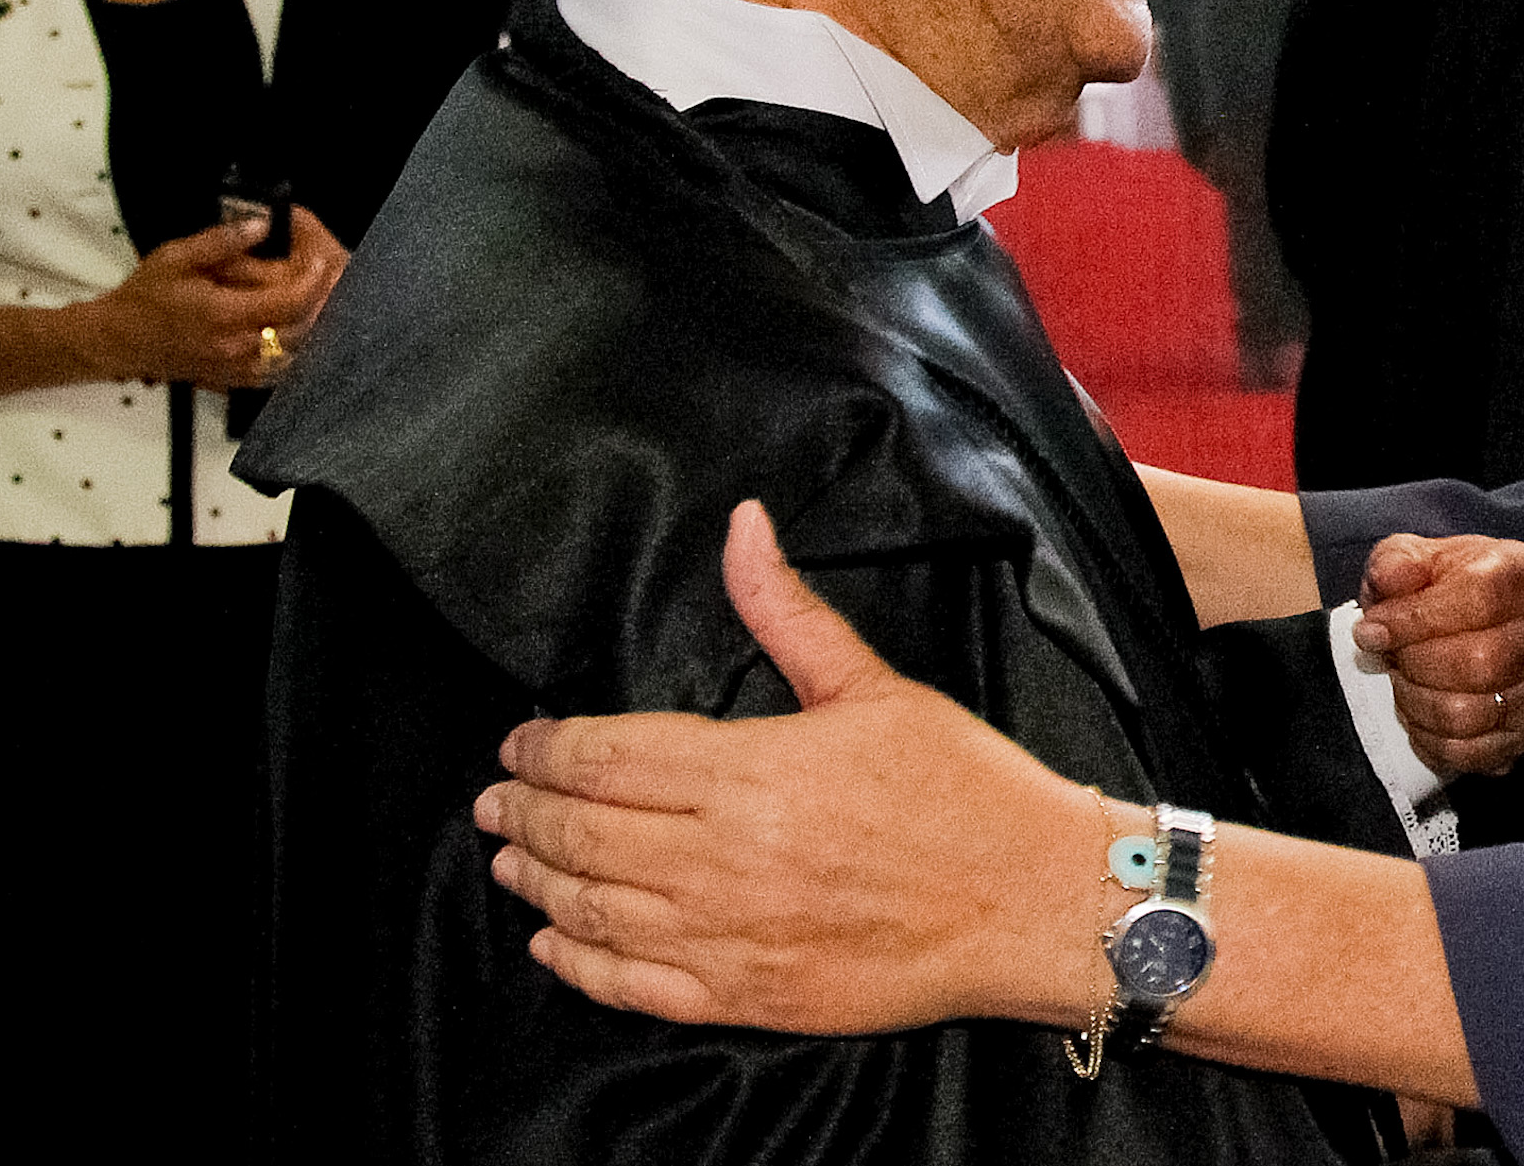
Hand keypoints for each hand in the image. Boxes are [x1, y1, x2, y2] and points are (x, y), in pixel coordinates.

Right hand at [73, 206, 346, 385]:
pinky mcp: (233, 381)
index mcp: (223, 315)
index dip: (312, 281)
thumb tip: (261, 224)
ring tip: (328, 303)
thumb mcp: (176, 257)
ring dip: (316, 329)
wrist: (117, 340)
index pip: (288, 302)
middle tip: (336, 280)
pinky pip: (279, 372)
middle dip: (323, 304)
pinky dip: (299, 352)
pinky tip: (305, 332)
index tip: (322, 260)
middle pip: (301, 330)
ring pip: (296, 355)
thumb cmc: (145, 296)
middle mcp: (234, 347)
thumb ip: (221, 241)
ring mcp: (236, 369)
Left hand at [478, 501, 1085, 1033]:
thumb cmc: (964, 791)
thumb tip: (744, 527)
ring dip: (537, 885)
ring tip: (509, 863)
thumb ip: (786, 613)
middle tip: (493, 800)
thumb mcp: (874, 685)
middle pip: (582, 836)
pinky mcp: (750, 995)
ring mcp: (732, 936)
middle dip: (523, 813)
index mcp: (752, 773)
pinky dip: (580, 964)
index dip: (546, 749)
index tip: (520, 742)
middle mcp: (726, 860)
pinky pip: (634, 987)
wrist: (1030, 901)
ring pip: (594, 911)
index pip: (606, 757)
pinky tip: (556, 944)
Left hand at [1350, 535, 1523, 777]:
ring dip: (1417, 705)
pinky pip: (1474, 755)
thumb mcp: (1414, 557)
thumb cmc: (1443, 586)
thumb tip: (1390, 584)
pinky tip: (1419, 717)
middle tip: (1391, 658)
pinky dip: (1432, 742)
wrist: (1477, 620)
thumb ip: (1397, 563)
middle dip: (1414, 665)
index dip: (1416, 619)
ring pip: (1472, 715)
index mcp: (1522, 573)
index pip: (1480, 598)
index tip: (1372, 630)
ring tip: (1404, 684)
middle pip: (1479, 663)